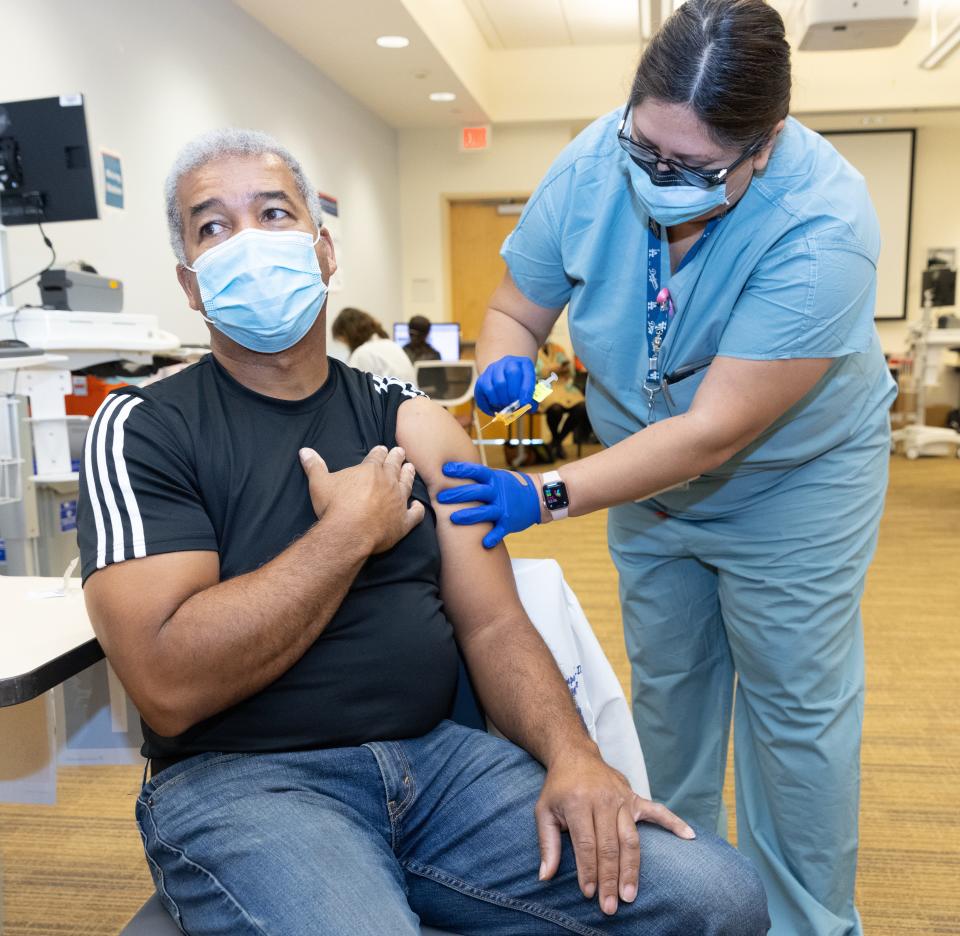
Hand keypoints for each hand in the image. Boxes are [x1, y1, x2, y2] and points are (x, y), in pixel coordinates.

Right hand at [299, 445, 424, 553]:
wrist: (349, 532)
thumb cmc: (334, 506)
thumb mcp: (319, 483)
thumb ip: (314, 466)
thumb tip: (304, 451)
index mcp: (370, 470)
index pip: (377, 456)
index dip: (380, 452)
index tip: (383, 448)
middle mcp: (388, 482)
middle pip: (395, 466)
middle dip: (397, 458)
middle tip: (401, 452)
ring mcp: (398, 502)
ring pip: (407, 485)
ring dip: (409, 476)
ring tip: (411, 468)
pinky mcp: (403, 522)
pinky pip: (415, 514)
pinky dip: (418, 510)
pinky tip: (419, 506)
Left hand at [437, 462, 540, 547]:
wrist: (538, 496)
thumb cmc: (512, 486)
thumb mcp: (498, 477)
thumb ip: (480, 478)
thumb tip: (454, 472)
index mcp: (494, 478)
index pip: (475, 471)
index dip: (460, 470)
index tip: (445, 469)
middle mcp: (498, 492)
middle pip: (475, 492)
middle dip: (457, 495)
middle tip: (440, 498)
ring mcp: (504, 507)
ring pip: (484, 512)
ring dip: (468, 516)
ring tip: (453, 519)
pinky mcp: (509, 521)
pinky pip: (499, 530)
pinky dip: (492, 537)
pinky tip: (484, 544)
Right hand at [475, 355, 536, 415]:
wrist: (502, 380)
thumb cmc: (519, 389)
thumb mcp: (528, 391)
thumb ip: (531, 400)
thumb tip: (529, 408)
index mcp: (524, 364)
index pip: (527, 373)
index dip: (526, 390)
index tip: (525, 403)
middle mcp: (508, 362)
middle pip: (512, 374)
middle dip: (513, 393)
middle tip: (514, 406)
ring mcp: (494, 368)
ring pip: (498, 384)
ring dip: (502, 400)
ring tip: (505, 407)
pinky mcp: (483, 377)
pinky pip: (487, 390)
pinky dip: (492, 402)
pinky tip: (496, 407)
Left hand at [536, 751, 695, 915]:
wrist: (575, 755)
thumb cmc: (559, 788)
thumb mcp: (543, 811)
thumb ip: (547, 843)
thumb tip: (545, 876)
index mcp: (578, 802)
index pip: (586, 843)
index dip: (588, 870)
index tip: (589, 893)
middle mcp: (603, 800)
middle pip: (610, 845)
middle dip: (610, 878)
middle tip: (610, 906)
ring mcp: (622, 798)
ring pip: (631, 838)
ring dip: (632, 868)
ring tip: (630, 894)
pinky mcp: (635, 797)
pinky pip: (658, 810)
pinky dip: (674, 822)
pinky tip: (689, 836)